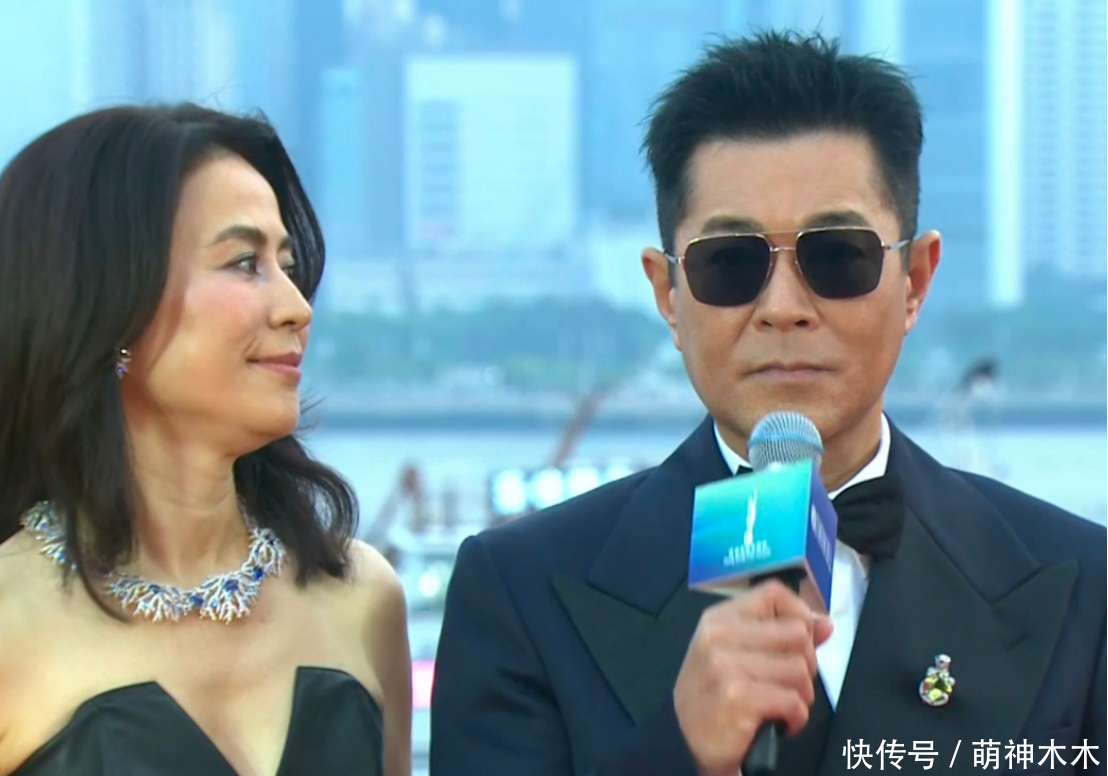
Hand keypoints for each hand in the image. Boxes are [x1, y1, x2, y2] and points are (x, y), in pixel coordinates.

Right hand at [673, 580, 833, 775]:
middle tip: (787, 683)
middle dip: (805, 662)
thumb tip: (824, 623)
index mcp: (719, 619)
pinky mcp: (738, 697)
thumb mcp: (737, 654)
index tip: (803, 640)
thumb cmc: (713, 694)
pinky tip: (780, 722)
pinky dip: (796, 718)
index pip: (773, 593)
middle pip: (797, 633)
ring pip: (800, 669)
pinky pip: (794, 701)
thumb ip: (780, 635)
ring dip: (801, 695)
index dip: (800, 613)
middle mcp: (720, 636)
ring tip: (781, 704)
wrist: (683, 740)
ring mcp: (727, 666)